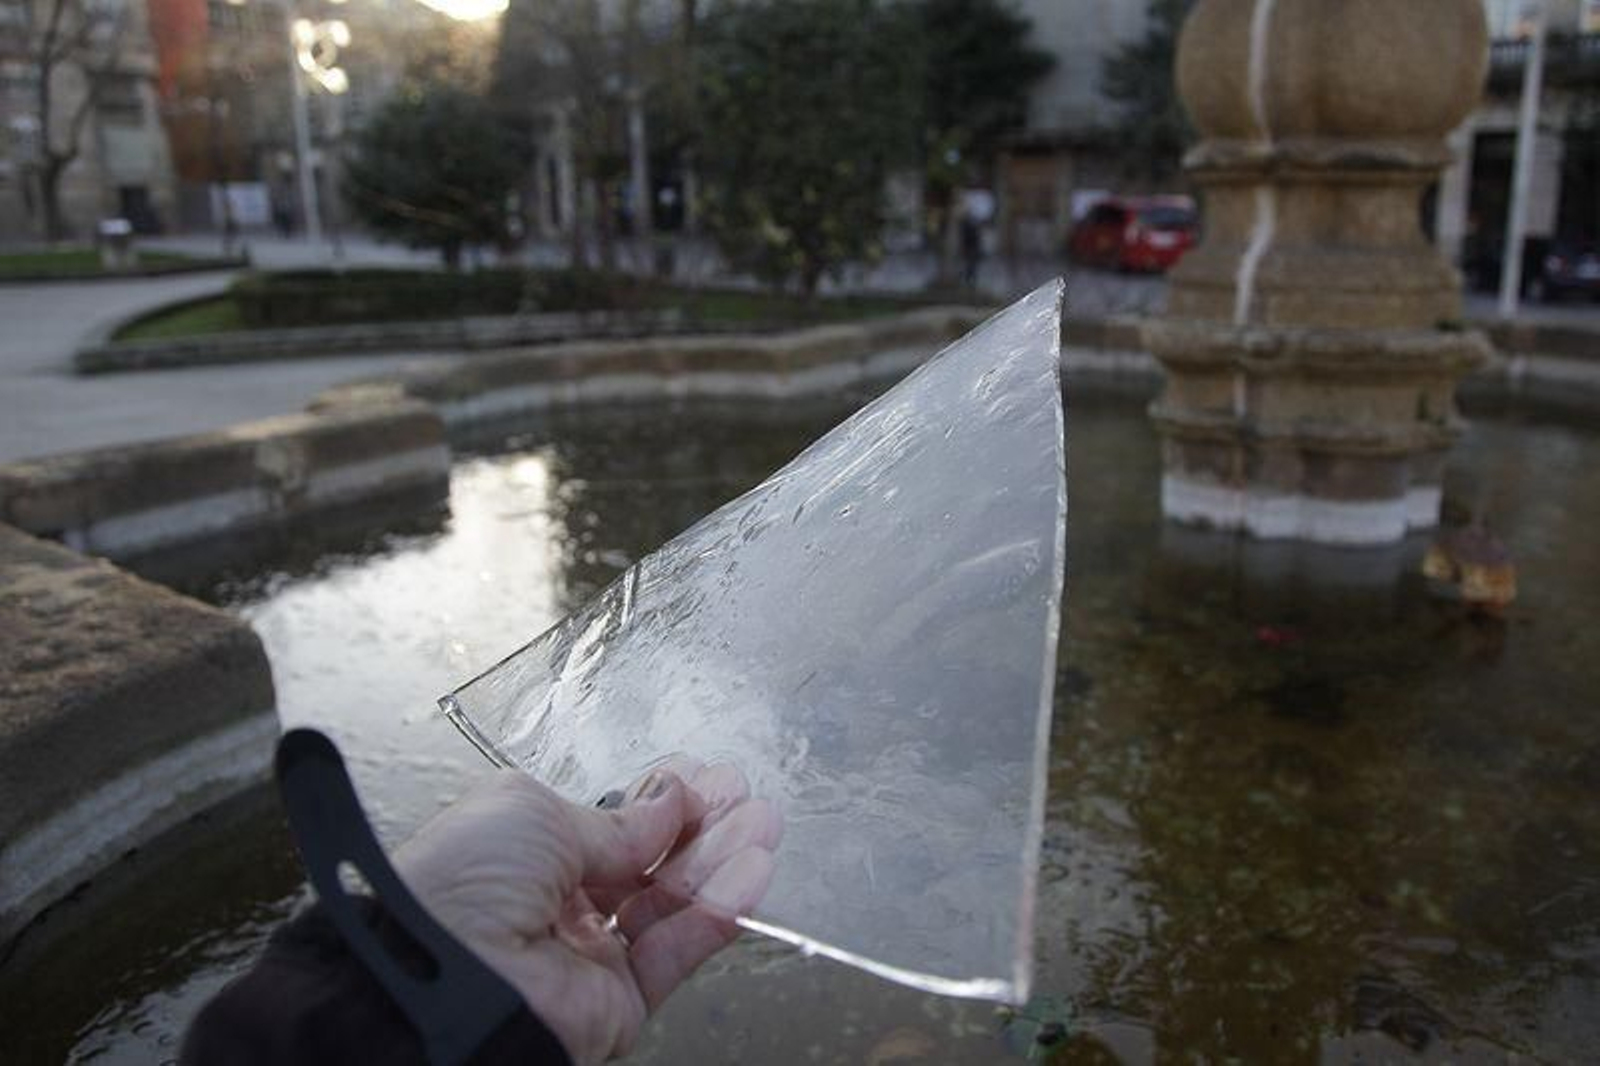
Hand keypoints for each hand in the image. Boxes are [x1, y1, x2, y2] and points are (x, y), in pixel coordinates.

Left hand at [393, 758, 781, 1063]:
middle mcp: (556, 907)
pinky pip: (678, 952)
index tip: (698, 775)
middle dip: (700, 826)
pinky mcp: (619, 1002)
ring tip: (761, 825)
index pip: (608, 826)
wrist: (445, 975)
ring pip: (671, 905)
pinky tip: (749, 873)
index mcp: (523, 856)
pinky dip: (719, 912)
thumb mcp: (536, 812)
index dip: (656, 800)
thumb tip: (669, 799)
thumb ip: (617, 815)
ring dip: (721, 864)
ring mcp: (589, 957)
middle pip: (647, 863)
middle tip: (740, 796)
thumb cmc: (455, 885)